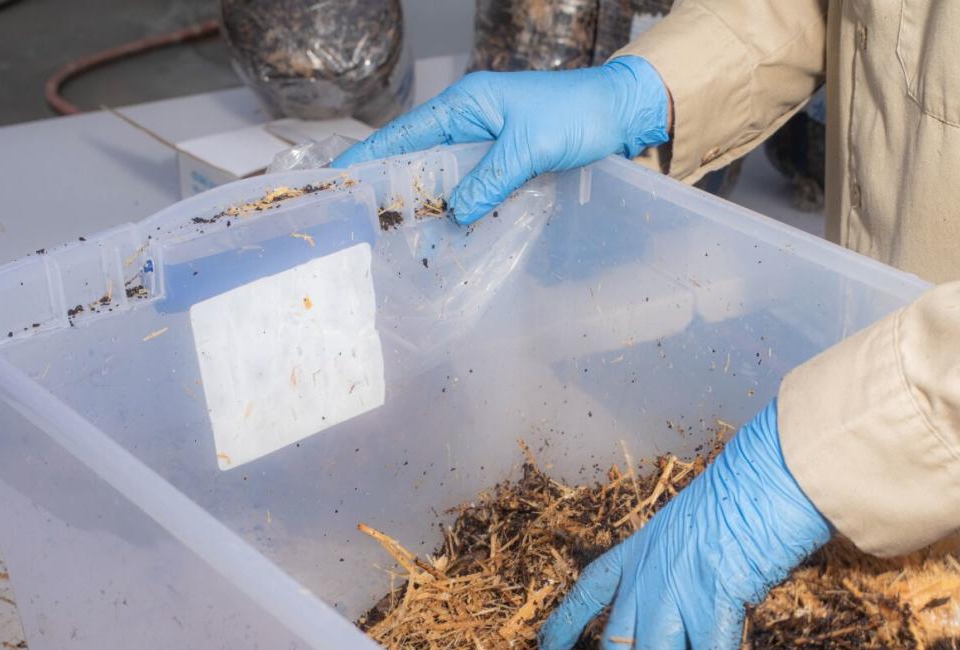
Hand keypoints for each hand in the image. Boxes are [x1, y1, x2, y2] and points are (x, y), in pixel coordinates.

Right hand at [332, 55, 669, 223]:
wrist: (618, 113)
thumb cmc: (575, 115)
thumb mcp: (529, 147)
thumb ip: (491, 179)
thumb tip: (456, 214)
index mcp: (465, 105)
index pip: (405, 133)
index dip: (372, 156)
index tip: (341, 178)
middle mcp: (469, 121)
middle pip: (419, 157)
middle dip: (396, 186)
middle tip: (369, 222)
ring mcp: (487, 142)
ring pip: (446, 176)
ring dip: (431, 202)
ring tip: (403, 234)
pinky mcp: (505, 161)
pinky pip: (473, 185)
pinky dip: (461, 205)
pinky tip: (451, 230)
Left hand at [538, 400, 831, 649]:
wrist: (776, 472)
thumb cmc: (750, 488)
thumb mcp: (701, 522)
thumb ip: (689, 564)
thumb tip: (706, 610)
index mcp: (640, 548)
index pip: (589, 588)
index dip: (566, 622)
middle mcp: (647, 572)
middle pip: (617, 649)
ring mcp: (674, 589)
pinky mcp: (711, 603)